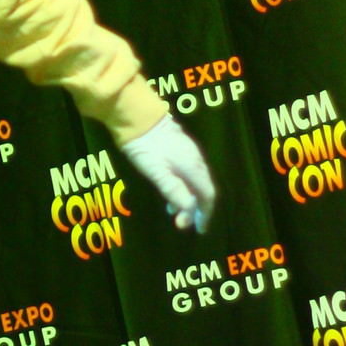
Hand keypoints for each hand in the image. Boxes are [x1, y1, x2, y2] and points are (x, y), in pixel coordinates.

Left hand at [118, 116, 215, 232]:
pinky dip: (183, 186)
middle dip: (198, 208)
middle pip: (203, 189)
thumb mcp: (157, 173)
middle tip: (189, 224)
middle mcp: (196, 161)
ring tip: (174, 211)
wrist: (137, 116)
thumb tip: (188, 215)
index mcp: (193, 168)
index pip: (207, 196)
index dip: (205, 214)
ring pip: (195, 181)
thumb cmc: (145, 147)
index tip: (199, 229)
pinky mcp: (180, 148)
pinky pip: (188, 172)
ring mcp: (189, 152)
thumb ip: (174, 192)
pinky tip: (170, 190)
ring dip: (188, 198)